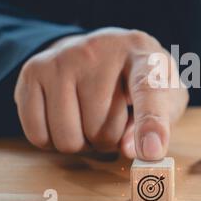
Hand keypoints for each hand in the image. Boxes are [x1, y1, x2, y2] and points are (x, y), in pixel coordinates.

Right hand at [14, 28, 187, 159]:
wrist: (101, 50)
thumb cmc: (138, 79)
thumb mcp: (166, 95)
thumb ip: (159, 122)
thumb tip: (129, 150)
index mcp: (143, 55)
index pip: (148, 89)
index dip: (150, 123)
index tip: (151, 151)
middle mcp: (101, 49)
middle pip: (103, 130)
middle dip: (110, 138)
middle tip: (113, 118)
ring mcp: (63, 58)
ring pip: (69, 138)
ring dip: (82, 142)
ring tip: (91, 117)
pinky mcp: (33, 71)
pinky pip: (39, 135)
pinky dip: (54, 141)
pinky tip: (68, 117)